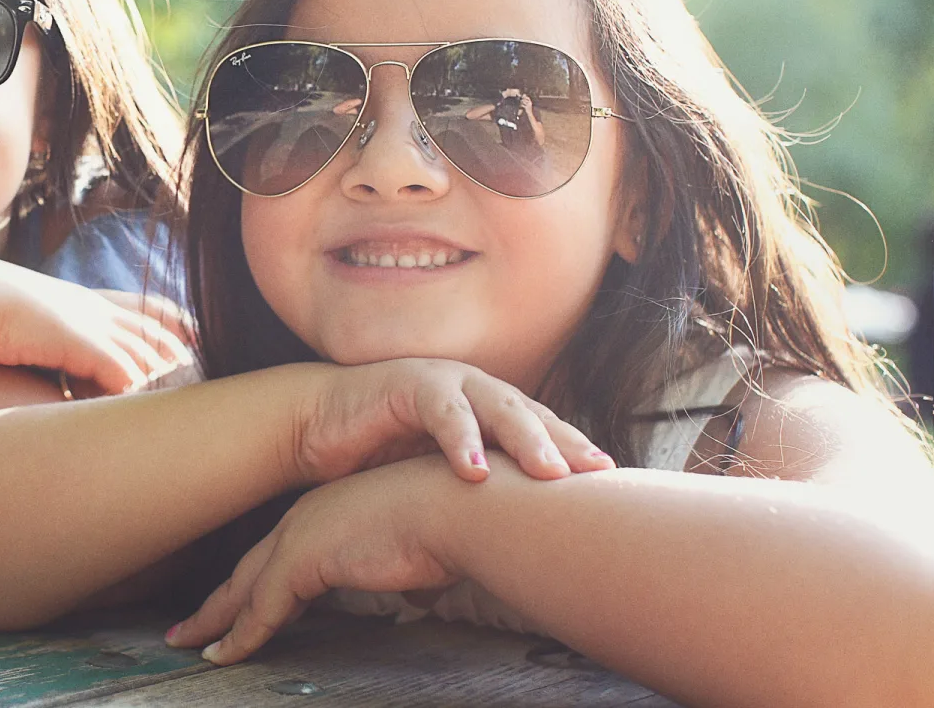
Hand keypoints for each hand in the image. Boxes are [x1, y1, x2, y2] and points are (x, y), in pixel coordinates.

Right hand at [0, 252, 194, 395]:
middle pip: (160, 332)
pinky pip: (126, 374)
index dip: (177, 325)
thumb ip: (52, 337)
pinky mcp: (83, 344)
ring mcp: (94, 326)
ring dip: (162, 384)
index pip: (150, 309)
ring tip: (179, 412)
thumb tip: (55, 358)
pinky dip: (136, 393)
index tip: (198, 341)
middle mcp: (98, 311)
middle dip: (182, 358)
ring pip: (149, 356)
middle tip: (203, 381)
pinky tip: (138, 412)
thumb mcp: (29, 321)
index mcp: (86, 302)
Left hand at [167, 457, 461, 663]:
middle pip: (249, 569)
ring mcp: (299, 537)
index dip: (256, 583)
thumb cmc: (449, 526)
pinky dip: (240, 635)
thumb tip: (412, 599)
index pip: (282, 556)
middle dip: (219, 600)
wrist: (455, 507)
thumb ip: (404, 576)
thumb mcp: (418, 554)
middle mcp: (307, 519)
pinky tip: (223, 655)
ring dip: (215, 619)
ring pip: (243, 589)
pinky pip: (260, 609)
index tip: (237, 605)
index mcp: (331, 513)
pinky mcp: (300, 560)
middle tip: (188, 626)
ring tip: (188, 642)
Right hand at [291, 357, 613, 485]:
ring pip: (496, 407)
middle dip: (567, 444)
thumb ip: (480, 500)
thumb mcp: (441, 479)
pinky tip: (472, 470)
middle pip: (533, 416)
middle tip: (598, 474)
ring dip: (524, 439)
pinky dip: (459, 439)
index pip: (543, 433)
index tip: (615, 488)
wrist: (319, 427)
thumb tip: (522, 551)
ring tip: (548, 474)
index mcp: (490, 411)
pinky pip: (441, 411)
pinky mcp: (407, 384)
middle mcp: (476, 391)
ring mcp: (445, 383)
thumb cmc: (381, 456)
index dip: (576, 455)